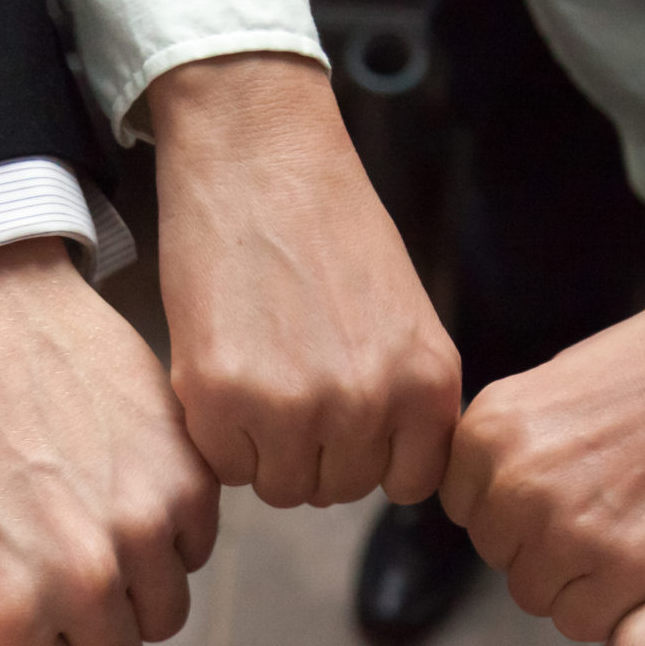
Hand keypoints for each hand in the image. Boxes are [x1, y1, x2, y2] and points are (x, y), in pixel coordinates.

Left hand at [0, 239, 219, 645]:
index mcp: (2, 613)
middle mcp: (79, 583)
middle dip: (90, 640)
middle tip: (58, 581)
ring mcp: (142, 529)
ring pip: (163, 614)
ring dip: (133, 589)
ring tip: (88, 528)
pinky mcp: (187, 476)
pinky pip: (195, 548)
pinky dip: (168, 533)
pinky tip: (118, 486)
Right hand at [149, 54, 461, 507]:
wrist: (261, 156)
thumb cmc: (330, 228)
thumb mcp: (404, 316)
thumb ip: (403, 395)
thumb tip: (385, 466)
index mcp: (426, 385)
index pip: (405, 482)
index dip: (369, 457)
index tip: (345, 423)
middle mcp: (369, 404)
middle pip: (339, 489)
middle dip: (313, 452)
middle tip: (289, 383)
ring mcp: (297, 407)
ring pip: (282, 486)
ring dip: (264, 448)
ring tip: (258, 375)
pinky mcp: (223, 398)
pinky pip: (226, 466)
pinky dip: (218, 432)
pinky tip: (223, 370)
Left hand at [440, 258, 644, 640]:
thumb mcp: (559, 386)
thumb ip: (513, 447)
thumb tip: (491, 503)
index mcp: (489, 429)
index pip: (466, 506)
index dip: (515, 505)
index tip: (566, 485)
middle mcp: (515, 481)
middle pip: (500, 554)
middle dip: (544, 542)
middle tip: (610, 506)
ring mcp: (567, 530)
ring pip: (536, 594)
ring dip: (577, 577)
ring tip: (632, 525)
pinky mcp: (624, 569)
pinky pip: (582, 622)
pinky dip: (612, 603)